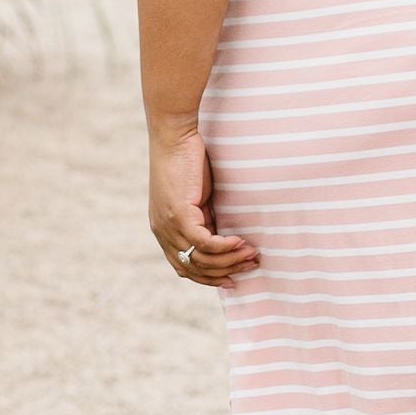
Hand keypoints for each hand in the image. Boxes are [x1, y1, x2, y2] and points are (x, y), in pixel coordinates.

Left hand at [148, 124, 258, 284]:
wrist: (174, 136)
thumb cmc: (187, 161)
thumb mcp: (198, 199)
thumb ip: (206, 219)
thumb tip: (226, 237)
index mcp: (164, 231)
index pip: (185, 267)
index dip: (210, 277)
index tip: (234, 278)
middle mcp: (163, 232)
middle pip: (195, 268)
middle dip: (226, 271)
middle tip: (252, 265)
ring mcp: (169, 225)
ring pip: (202, 259)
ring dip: (230, 260)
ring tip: (253, 254)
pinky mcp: (179, 215)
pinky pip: (204, 243)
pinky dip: (225, 247)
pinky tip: (241, 242)